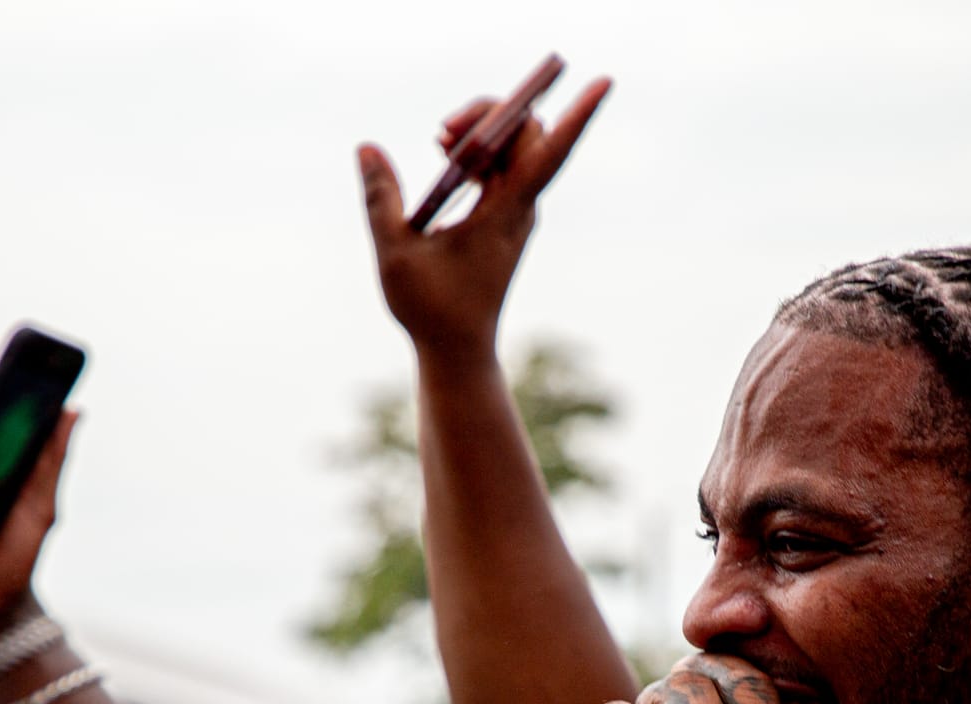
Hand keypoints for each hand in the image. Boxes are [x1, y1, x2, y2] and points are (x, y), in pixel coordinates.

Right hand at [359, 77, 609, 358]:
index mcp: (506, 212)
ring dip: (480, 132)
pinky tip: (448, 160)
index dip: (580, 115)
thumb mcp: (395, 252)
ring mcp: (516, 213)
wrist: (458, 353)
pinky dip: (479, 153)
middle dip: (490, 113)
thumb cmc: (431, 310)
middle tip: (442, 133)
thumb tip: (366, 148)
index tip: (603, 83)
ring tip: (438, 142)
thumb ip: (380, 198)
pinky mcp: (505, 221)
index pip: (550, 151)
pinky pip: (504, 168)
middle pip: (526, 133)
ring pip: (514, 148)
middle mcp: (521, 208)